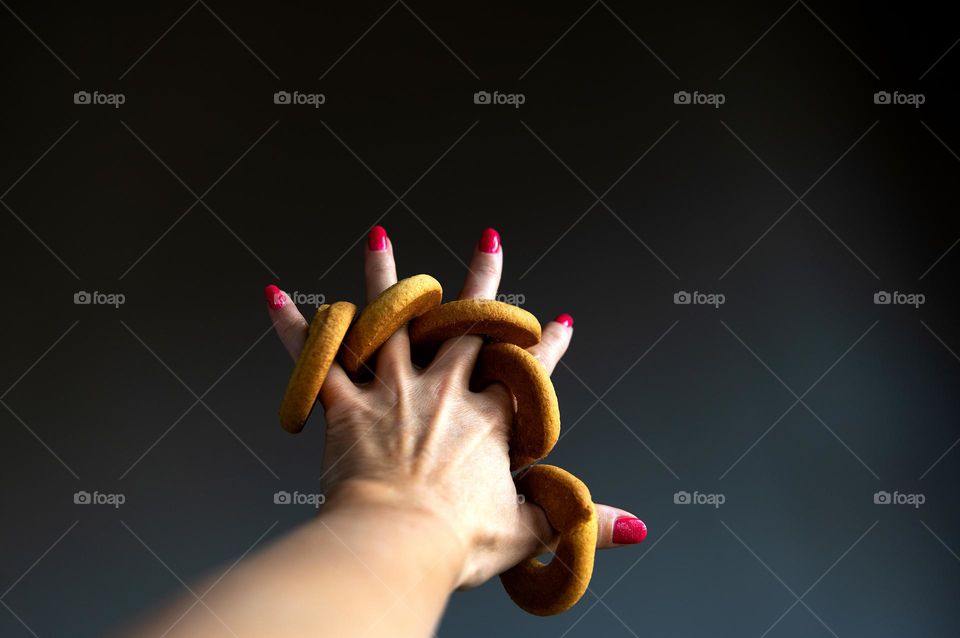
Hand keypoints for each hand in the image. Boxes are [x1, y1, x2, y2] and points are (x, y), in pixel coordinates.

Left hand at [265, 226, 645, 588]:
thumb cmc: (460, 541)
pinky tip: (275, 294)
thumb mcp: (529, 529)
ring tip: (379, 236)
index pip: (529, 371)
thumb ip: (582, 521)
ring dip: (385, 276)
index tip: (562, 320)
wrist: (399, 543)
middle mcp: (444, 390)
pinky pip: (315, 361)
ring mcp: (393, 391)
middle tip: (489, 244)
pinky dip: (294, 329)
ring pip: (389, 321)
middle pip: (466, 323)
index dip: (550, 345)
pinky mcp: (346, 406)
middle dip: (481, 281)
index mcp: (490, 417)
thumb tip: (638, 530)